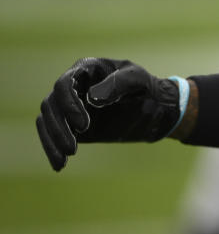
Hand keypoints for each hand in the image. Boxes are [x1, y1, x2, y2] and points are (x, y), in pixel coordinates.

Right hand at [37, 58, 180, 170]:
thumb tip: (92, 98)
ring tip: (65, 159)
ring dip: (52, 140)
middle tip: (72, 149)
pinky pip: (52, 134)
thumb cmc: (146, 87)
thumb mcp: (138, 80)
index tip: (83, 125)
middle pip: (51, 104)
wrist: (155, 107)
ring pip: (47, 120)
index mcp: (86, 69)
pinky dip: (52, 149)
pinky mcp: (70, 125)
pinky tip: (59, 164)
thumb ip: (118, 84)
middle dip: (59, 127)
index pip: (65, 84)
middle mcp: (72, 86)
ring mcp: (69, 106)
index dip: (69, 104)